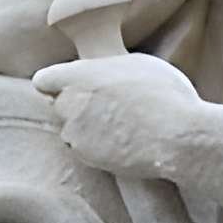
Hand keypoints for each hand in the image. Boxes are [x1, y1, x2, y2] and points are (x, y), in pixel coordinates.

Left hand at [33, 51, 204, 178]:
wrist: (179, 136)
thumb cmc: (166, 96)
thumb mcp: (140, 65)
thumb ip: (109, 69)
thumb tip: (104, 73)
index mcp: (81, 76)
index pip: (44, 80)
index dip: (55, 84)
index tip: (68, 87)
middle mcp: (71, 103)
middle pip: (59, 105)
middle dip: (76, 106)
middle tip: (106, 107)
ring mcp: (76, 133)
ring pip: (71, 130)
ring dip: (86, 129)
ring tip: (119, 127)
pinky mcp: (87, 157)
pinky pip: (85, 150)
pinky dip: (98, 148)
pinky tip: (122, 143)